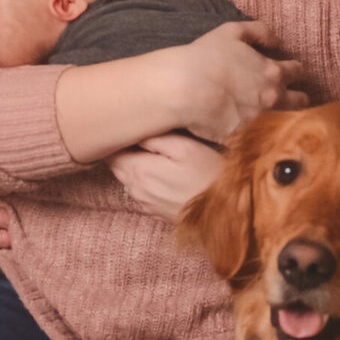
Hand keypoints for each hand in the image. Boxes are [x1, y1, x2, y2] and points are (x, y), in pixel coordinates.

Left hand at [109, 134, 226, 221]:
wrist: (228, 213)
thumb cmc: (209, 175)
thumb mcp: (185, 147)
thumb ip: (154, 138)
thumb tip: (135, 131)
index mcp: (138, 171)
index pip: (111, 151)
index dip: (118, 138)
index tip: (130, 127)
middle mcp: (136, 190)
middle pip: (117, 165)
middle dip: (124, 150)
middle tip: (141, 135)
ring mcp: (145, 204)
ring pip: (129, 178)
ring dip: (136, 165)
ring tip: (156, 153)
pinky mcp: (156, 212)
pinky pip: (143, 191)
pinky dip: (147, 180)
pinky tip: (166, 173)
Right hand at [169, 22, 306, 140]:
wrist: (183, 89)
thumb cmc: (206, 57)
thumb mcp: (233, 31)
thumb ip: (260, 32)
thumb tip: (278, 42)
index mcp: (273, 73)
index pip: (298, 72)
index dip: (296, 71)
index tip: (292, 72)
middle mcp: (272, 99)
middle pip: (300, 102)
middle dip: (299, 98)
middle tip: (292, 97)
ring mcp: (260, 121)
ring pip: (283, 121)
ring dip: (280, 116)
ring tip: (269, 114)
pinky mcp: (244, 138)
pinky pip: (255, 136)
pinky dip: (253, 131)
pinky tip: (243, 126)